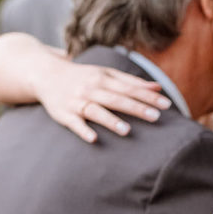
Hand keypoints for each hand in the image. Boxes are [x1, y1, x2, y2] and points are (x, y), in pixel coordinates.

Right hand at [37, 63, 170, 143]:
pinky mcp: (64, 114)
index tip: (166, 105)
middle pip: (116, 99)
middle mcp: (91, 89)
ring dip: (110, 120)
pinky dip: (83, 130)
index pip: (130, 88)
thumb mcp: (106, 74)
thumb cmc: (84, 76)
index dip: (148, 96)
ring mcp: (77, 102)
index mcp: (104, 78)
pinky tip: (94, 139)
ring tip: (127, 130)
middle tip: (156, 117)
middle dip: (136, 108)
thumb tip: (158, 87)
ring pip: (95, 111)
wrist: (46, 74)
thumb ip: (132, 81)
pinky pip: (74, 123)